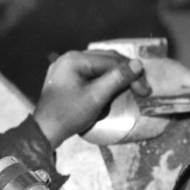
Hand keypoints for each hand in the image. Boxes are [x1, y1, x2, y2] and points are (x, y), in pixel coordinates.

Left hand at [32, 50, 148, 146]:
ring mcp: (66, 67)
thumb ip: (117, 79)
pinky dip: (103, 82)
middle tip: (142, 89)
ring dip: (115, 78)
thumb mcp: (96, 97)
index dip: (131, 74)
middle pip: (106, 61)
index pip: (111, 61)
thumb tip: (138, 64)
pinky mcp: (65, 78)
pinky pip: (89, 74)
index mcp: (75, 58)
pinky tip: (111, 91)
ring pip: (99, 67)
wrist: (44, 132)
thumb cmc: (68, 115)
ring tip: (130, 90)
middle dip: (125, 74)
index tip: (146, 90)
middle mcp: (69, 57)